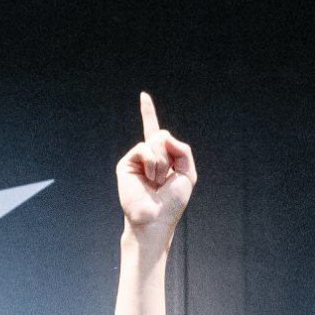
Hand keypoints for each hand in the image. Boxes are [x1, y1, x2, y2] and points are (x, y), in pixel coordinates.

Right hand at [117, 91, 196, 239]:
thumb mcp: (188, 174)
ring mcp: (136, 159)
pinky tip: (149, 179)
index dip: (148, 113)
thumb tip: (164, 135)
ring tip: (156, 182)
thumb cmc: (172, 202)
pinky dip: (152, 163)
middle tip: (165, 178)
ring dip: (162, 163)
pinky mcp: (126, 163)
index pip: (155, 131)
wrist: (155, 218)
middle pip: (162, 134)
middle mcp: (148, 156)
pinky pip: (144, 149)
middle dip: (169, 154)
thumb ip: (183, 150)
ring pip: (155, 142)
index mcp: (162, 157)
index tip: (143, 96)